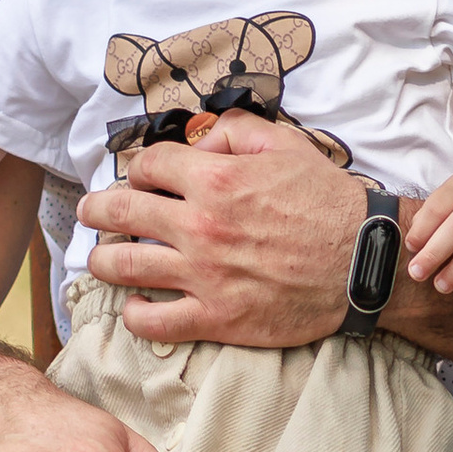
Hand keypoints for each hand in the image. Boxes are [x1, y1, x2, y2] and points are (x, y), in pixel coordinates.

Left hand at [79, 112, 364, 344]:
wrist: (363, 262)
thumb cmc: (326, 202)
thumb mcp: (286, 145)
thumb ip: (236, 130)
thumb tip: (198, 138)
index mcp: (215, 178)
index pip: (149, 166)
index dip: (138, 169)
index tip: (139, 179)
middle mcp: (201, 225)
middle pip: (121, 212)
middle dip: (97, 210)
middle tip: (89, 213)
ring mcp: (204, 274)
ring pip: (124, 266)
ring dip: (102, 260)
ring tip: (99, 259)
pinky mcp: (216, 317)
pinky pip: (154, 322)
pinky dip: (134, 314)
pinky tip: (134, 304)